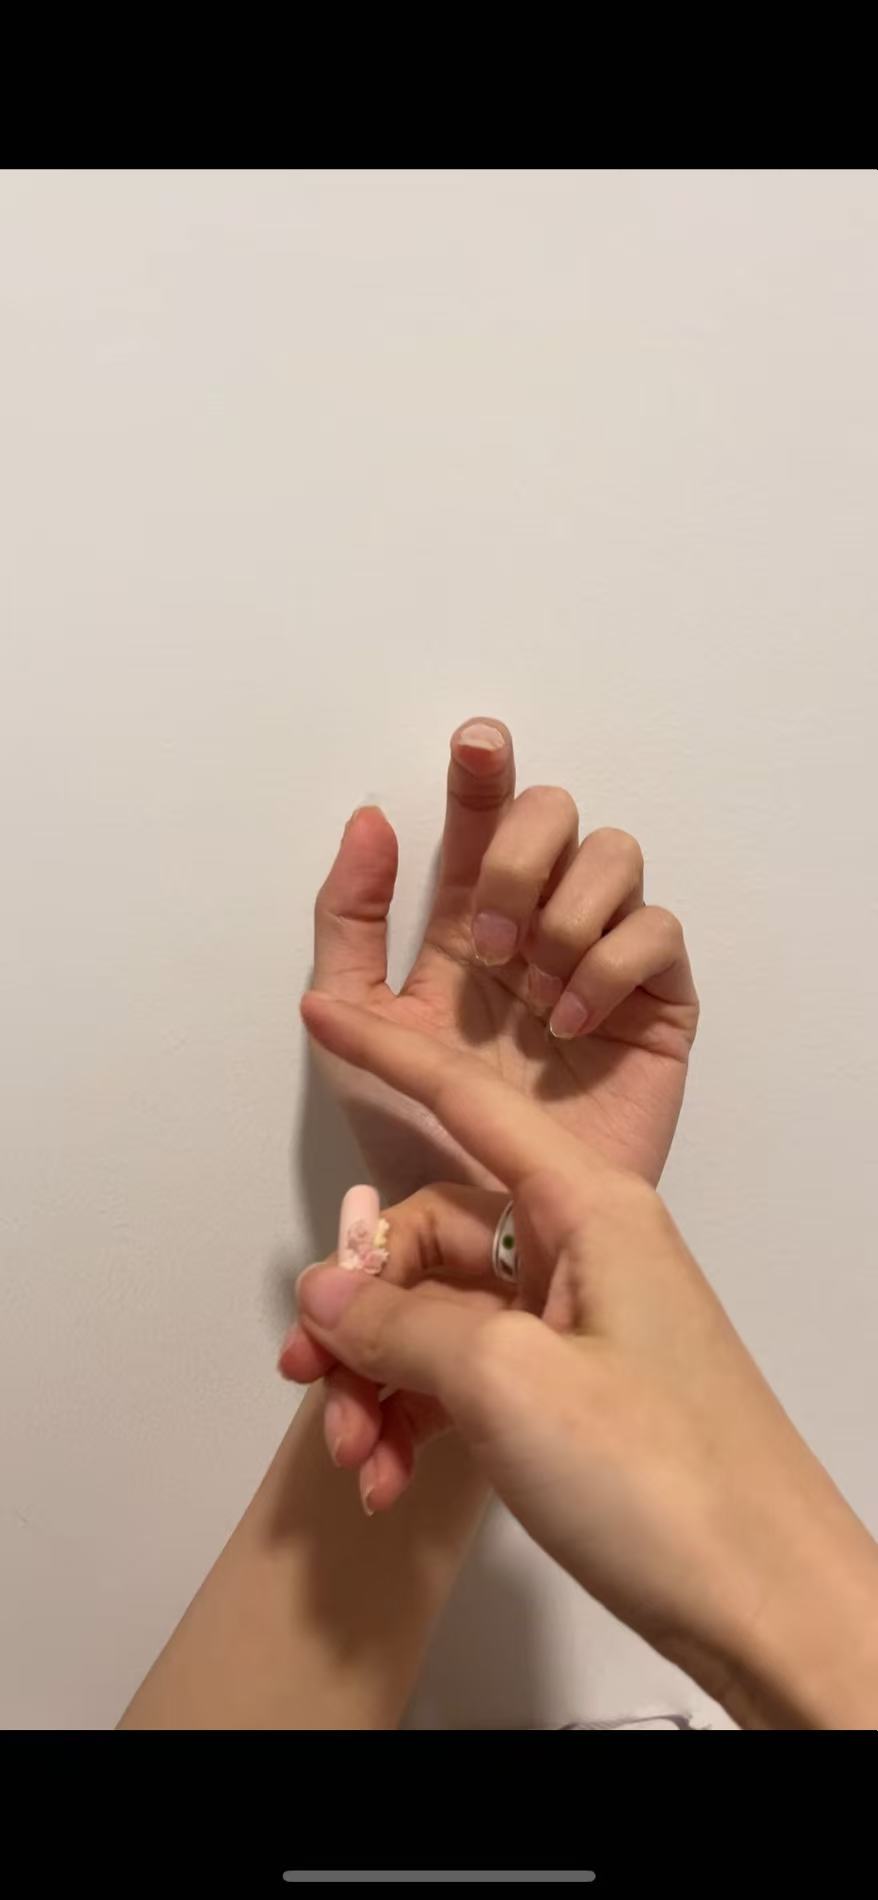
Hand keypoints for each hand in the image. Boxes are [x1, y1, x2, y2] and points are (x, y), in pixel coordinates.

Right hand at [288, 994, 877, 1729]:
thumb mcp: (510, 1382)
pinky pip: (469, 1371)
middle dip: (361, 1310)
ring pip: (441, 1314)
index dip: (389, 1060)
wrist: (766, 1604)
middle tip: (317, 1390)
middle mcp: (585, 1249)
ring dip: (382, 1380)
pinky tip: (394, 1474)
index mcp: (591, 1210)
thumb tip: (327, 1292)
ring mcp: (578, 1321)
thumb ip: (402, 1322)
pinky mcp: (573, 1387)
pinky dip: (420, 1415)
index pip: (470, 1105)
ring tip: (362, 1460)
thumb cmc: (667, 1481)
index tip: (321, 1017)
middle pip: (434, 1236)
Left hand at [311, 717, 697, 1198]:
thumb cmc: (416, 1134)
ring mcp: (601, 961)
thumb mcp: (351, 1026)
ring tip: (532, 989)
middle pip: (559, 815)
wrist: (482, 1226)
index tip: (475, 745)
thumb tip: (371, 818)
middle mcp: (540, 928)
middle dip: (522, 855)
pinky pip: (659, 930)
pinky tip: (572, 1022)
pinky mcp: (656, 1004)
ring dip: (568, 909)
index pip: (481, 824)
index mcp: (469, 924)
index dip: (482, 775)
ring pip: (617, 855)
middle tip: (486, 938)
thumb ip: (348, 922)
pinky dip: (612, 964)